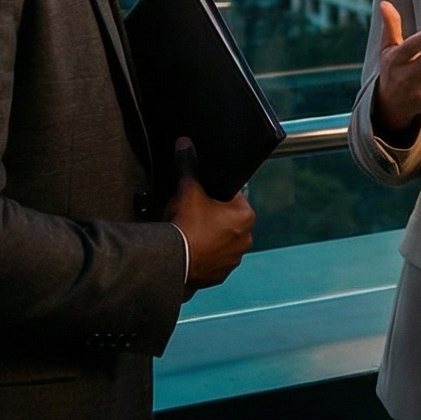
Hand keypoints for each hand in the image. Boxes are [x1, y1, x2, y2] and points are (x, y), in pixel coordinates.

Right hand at [166, 140, 253, 295]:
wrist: (174, 262)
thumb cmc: (187, 225)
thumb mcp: (188, 190)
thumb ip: (188, 165)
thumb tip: (185, 144)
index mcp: (246, 216)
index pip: (234, 196)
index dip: (216, 193)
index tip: (202, 196)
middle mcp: (246, 239)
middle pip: (229, 219)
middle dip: (214, 216)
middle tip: (193, 214)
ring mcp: (233, 259)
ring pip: (223, 241)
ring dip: (211, 237)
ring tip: (190, 232)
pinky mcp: (220, 275)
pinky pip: (214, 260)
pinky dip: (205, 255)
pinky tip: (190, 249)